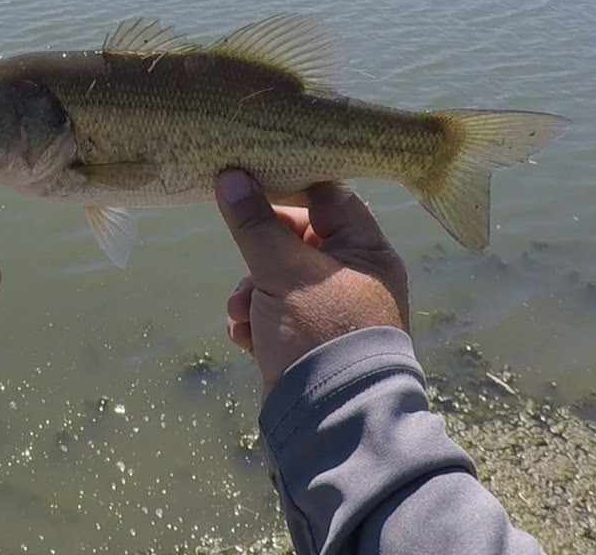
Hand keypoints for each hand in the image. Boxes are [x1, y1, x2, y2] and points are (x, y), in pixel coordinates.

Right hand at [214, 171, 408, 397]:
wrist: (328, 419)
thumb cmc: (319, 332)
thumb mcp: (282, 270)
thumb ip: (254, 223)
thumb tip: (229, 175)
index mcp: (366, 251)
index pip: (328, 198)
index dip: (288, 190)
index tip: (249, 183)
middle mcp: (353, 276)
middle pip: (294, 240)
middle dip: (258, 256)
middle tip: (245, 261)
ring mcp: (328, 310)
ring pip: (275, 278)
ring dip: (250, 292)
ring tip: (243, 312)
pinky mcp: (305, 339)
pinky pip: (272, 313)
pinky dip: (254, 320)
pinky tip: (246, 336)